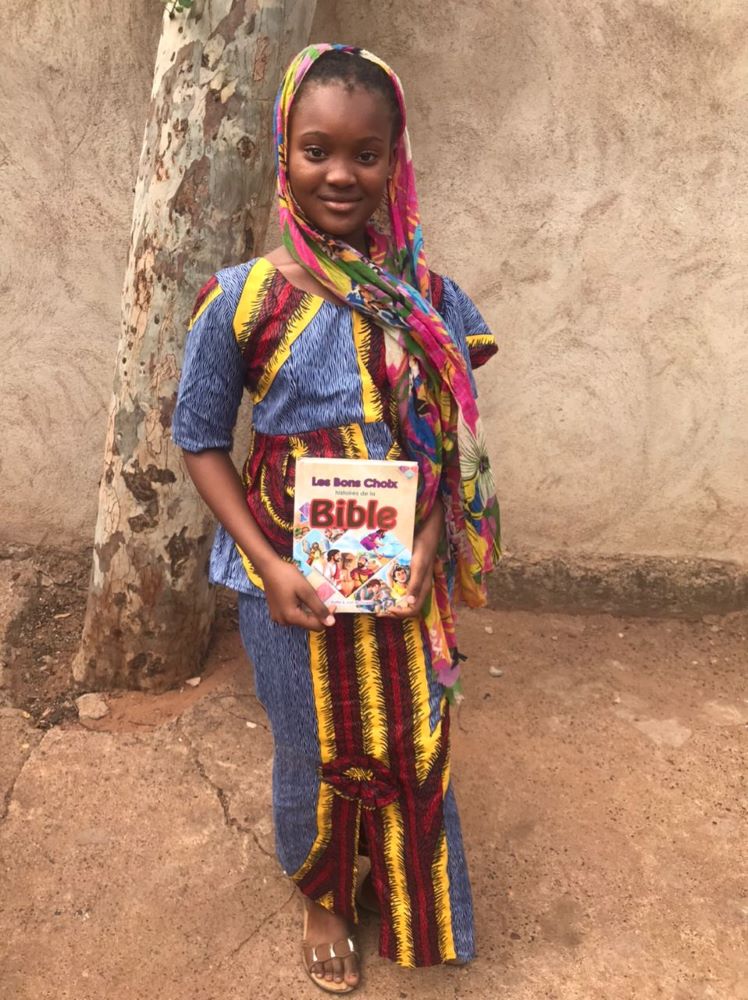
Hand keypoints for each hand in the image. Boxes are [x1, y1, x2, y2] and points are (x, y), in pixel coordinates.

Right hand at [260, 558, 335, 631]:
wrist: (268, 567)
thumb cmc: (287, 576)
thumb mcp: (306, 591)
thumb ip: (319, 608)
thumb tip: (331, 623)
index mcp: (291, 617)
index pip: (316, 626)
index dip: (327, 616)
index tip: (333, 603)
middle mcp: (284, 621)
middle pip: (308, 623)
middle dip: (318, 613)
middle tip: (323, 598)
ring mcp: (278, 618)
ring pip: (301, 619)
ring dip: (310, 610)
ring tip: (312, 596)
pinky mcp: (276, 612)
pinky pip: (294, 615)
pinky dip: (301, 608)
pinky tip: (303, 597)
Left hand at [382, 500, 443, 619]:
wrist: (427, 534)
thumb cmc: (424, 549)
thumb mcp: (419, 566)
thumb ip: (415, 584)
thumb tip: (409, 603)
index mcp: (423, 589)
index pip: (412, 610)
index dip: (400, 614)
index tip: (386, 610)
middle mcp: (419, 589)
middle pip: (407, 608)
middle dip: (393, 611)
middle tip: (377, 610)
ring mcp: (415, 583)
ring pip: (404, 600)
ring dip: (392, 603)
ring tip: (378, 602)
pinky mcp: (411, 576)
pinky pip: (402, 589)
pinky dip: (393, 593)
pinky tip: (383, 588)